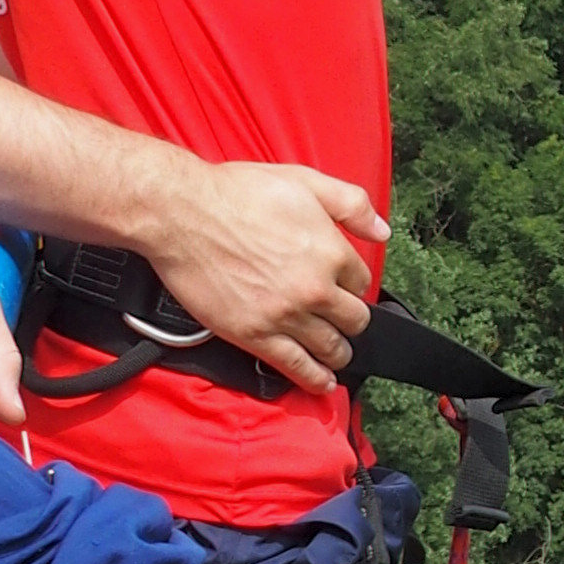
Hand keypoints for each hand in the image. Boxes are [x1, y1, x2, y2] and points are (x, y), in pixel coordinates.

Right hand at [145, 158, 386, 394]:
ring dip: (338, 352)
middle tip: (341, 320)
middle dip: (351, 320)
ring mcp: (286, 316)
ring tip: (336, 353)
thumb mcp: (303, 181)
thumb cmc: (236, 193)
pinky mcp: (255, 335)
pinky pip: (297, 366)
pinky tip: (322, 382)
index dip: (351, 282)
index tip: (341, 284)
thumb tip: (381, 230)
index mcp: (330, 251)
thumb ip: (350, 204)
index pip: (361, 281)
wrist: (182, 214)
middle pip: (353, 319)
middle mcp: (315, 288)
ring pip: (331, 348)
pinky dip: (315, 379)